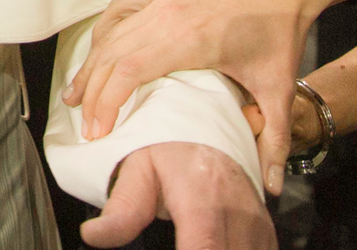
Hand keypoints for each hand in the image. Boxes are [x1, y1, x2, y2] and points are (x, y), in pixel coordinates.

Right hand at [63, 0, 356, 195]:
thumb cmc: (279, 34)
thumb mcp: (280, 89)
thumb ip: (275, 139)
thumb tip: (271, 187)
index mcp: (189, 39)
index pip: (130, 70)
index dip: (107, 102)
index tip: (98, 131)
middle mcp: (167, 15)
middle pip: (112, 56)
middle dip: (92, 93)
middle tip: (85, 126)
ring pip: (110, 34)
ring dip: (90, 66)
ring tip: (75, 96)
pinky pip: (119, 10)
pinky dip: (103, 34)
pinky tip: (95, 53)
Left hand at [81, 144, 273, 249]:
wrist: (206, 120)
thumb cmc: (171, 141)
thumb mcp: (138, 167)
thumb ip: (121, 208)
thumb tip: (93, 235)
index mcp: (204, 198)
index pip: (205, 248)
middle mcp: (238, 212)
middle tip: (176, 240)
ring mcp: (256, 222)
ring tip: (187, 239)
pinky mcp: (264, 228)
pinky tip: (210, 243)